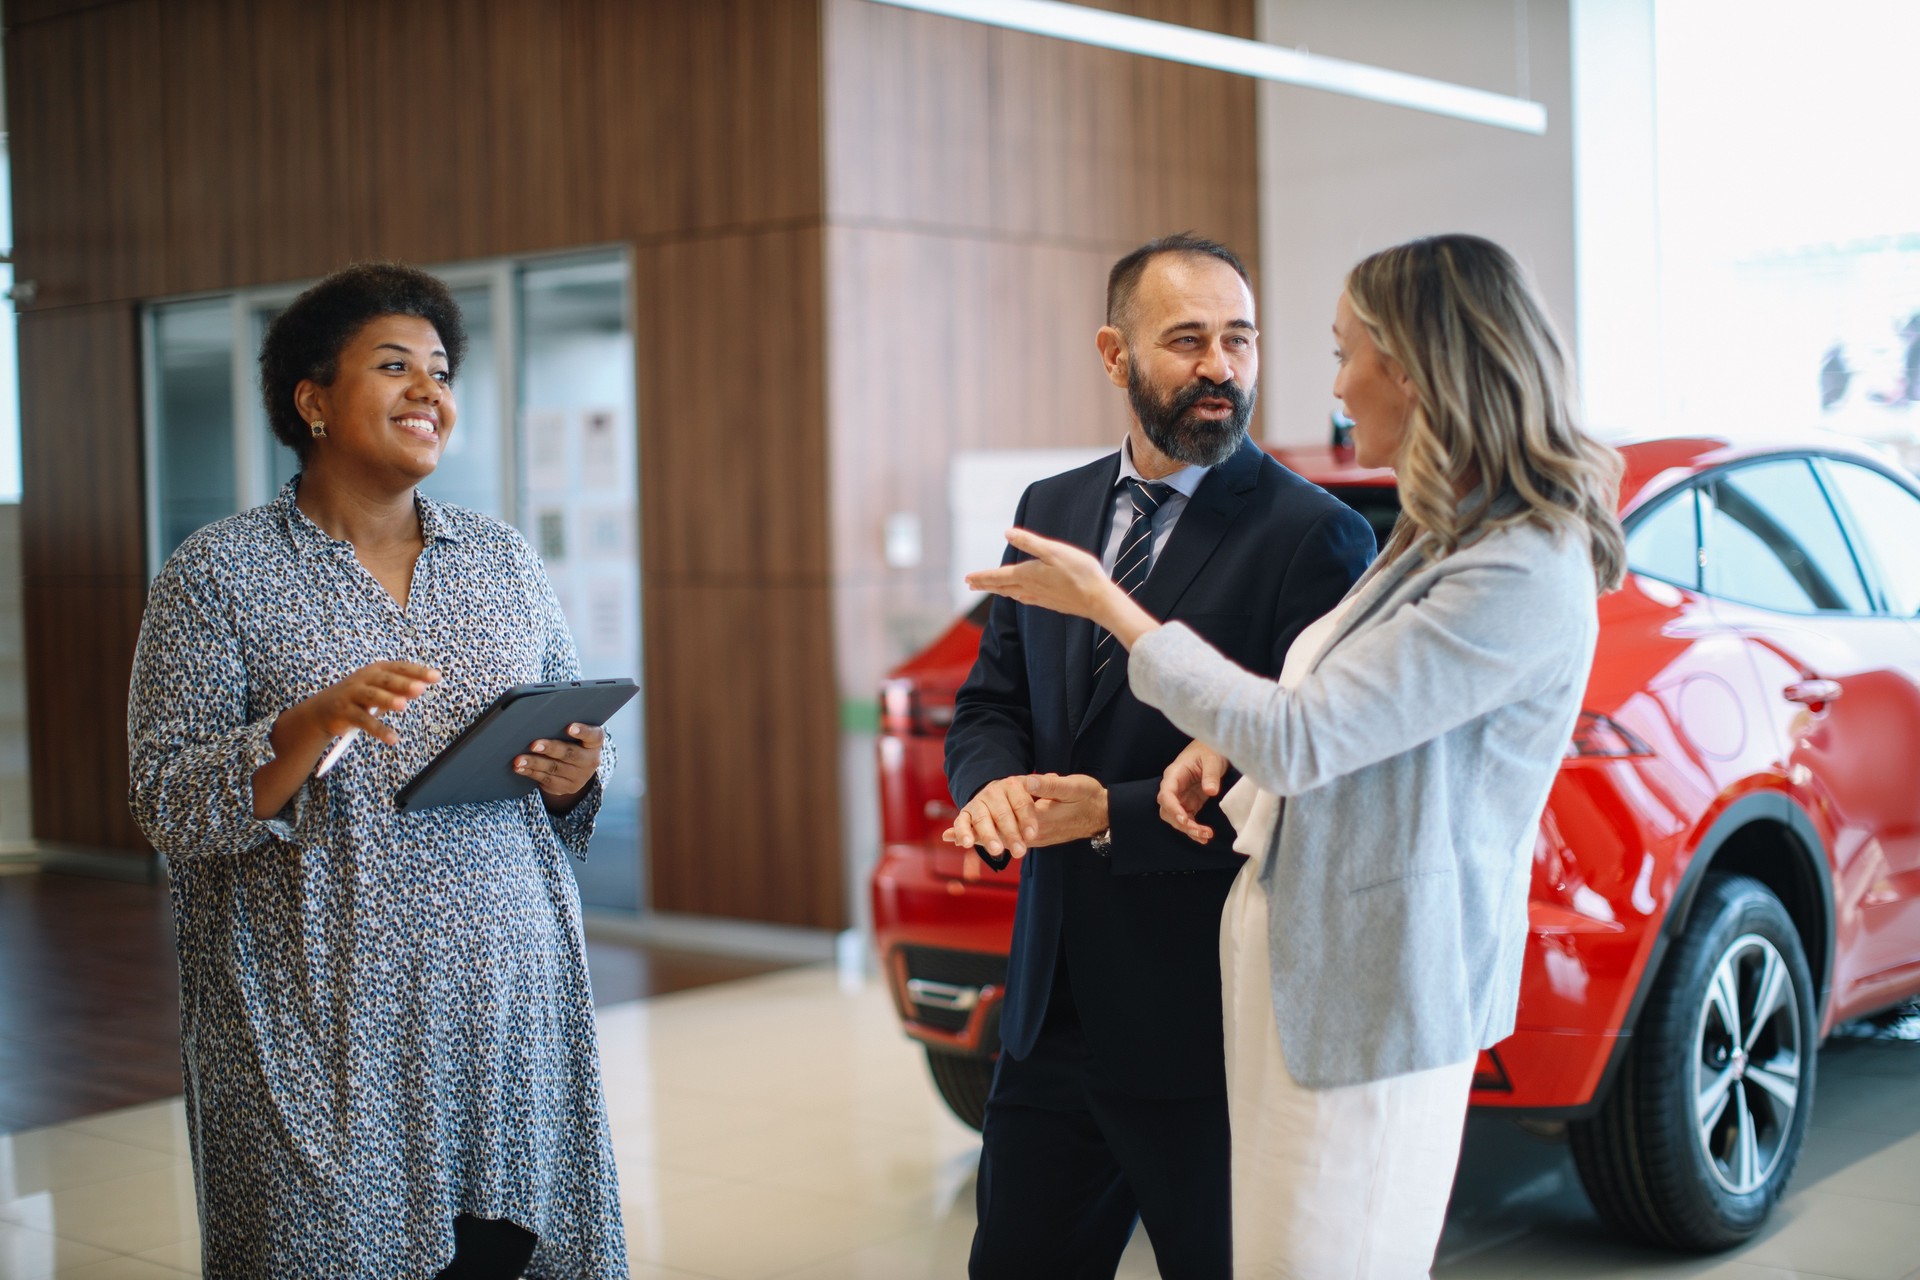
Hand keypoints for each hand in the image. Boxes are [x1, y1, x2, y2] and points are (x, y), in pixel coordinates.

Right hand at [295, 661, 440, 747]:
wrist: (322, 710)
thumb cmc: (357, 698)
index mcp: (376, 671)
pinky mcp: (344, 711)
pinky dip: (378, 730)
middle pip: (385, 680)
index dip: (418, 671)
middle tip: (420, 689)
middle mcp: (363, 679)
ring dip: (387, 700)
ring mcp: (352, 694)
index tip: (437, 677)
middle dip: (403, 683)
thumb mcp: (379, 692)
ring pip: (372, 696)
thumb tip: (419, 688)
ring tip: (402, 706)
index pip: (400, 668)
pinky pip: (363, 721)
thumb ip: (398, 690)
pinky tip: (393, 739)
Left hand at [517, 722, 605, 809]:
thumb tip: (538, 719)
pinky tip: (519, 768)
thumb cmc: (572, 743)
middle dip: (550, 749)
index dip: (583, 731)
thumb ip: (564, 728)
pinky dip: (530, 772)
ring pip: (554, 768)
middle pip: (570, 754)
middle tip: (534, 745)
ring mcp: (578, 777)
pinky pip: (546, 779)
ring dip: (534, 763)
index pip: (593, 736)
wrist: (577, 771)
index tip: (569, 727)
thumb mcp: (576, 736)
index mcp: (595, 743)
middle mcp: (590, 760)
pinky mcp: (565, 787)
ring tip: (519, 759)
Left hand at [942, 772, 1109, 859]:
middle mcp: (1036, 833)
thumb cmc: (1088, 797)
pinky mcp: (1040, 836)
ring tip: (957, 838)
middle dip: (975, 835)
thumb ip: (1048, 785)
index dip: (982, 825)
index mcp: (1040, 820)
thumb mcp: (1073, 786)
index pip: (1005, 825)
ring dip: (984, 839)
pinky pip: (1014, 839)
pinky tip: (985, 837)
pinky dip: (997, 838)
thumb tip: (1026, 781)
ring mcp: (1038, 837)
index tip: (961, 828)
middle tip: (949, 836)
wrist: (1104, 814)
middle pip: (1000, 836)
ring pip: (1005, 840)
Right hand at [942, 774, 1039, 860]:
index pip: (1021, 803)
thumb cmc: (1027, 799)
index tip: (1033, 835)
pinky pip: (962, 823)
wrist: (1004, 797)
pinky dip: (961, 832)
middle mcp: (993, 792)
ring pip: (982, 819)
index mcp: (1014, 784)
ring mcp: (979, 802)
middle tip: (1020, 852)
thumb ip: (1047, 786)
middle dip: (1011, 834)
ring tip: (996, 851)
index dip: (1027, 819)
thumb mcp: (1042, 791)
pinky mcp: (966, 814)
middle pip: (1002, 814)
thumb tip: (1049, 776)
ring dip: (988, 836)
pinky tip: (964, 844)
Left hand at [965, 529, 1161, 649]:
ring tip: (990, 588)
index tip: (967, 578)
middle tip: (970, 584)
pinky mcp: (1050, 603)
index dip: (982, 576)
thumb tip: (1007, 532)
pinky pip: (1025, 599)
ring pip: (1012, 593)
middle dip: (985, 584)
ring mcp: (1040, 598)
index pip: (998, 576)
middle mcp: (1030, 588)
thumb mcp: (1054, 551)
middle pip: (1001, 587)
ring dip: (998, 590)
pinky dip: (1015, 596)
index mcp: (1028, 574)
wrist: (1098, 599)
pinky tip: (1019, 596)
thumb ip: (1030, 542)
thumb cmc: (1079, 572)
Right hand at [1158, 740, 1229, 843]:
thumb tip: (1211, 791)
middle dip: (1182, 824)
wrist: (1212, 749)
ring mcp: (1181, 796)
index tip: (1185, 820)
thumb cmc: (1209, 750)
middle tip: (1200, 832)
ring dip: (1188, 829)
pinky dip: (1194, 829)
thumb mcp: (1212, 759)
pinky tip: (1204, 837)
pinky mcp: (1190, 802)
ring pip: (1176, 818)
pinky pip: (1188, 819)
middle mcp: (1174, 787)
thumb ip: (1211, 775)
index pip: (1166, 794)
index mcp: (1174, 774)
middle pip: (1168, 810)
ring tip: (1206, 836)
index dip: (1173, 808)